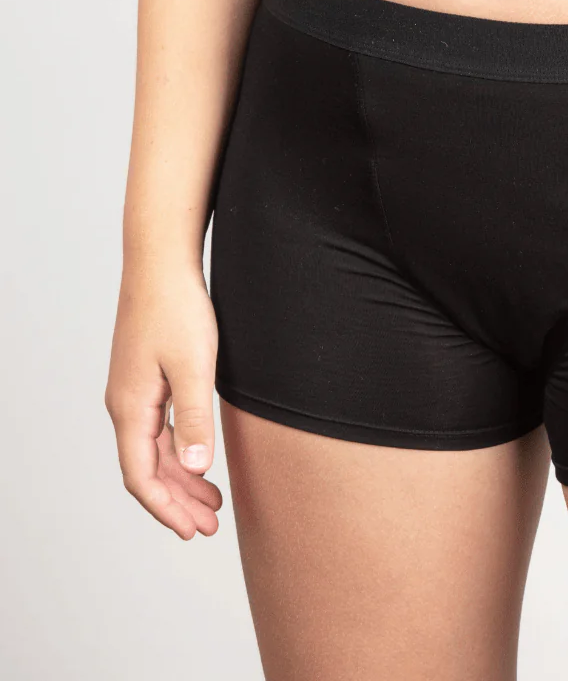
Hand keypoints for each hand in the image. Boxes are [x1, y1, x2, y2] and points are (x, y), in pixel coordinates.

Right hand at [105, 262, 222, 539]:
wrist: (162, 264)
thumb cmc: (177, 309)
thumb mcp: (194, 367)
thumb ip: (195, 419)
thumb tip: (194, 470)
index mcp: (131, 407)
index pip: (141, 476)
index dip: (166, 508)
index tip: (192, 531)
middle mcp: (125, 404)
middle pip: (147, 469)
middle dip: (177, 502)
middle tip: (209, 526)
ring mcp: (134, 391)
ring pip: (153, 450)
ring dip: (181, 479)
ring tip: (212, 502)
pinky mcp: (147, 377)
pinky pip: (159, 429)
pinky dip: (179, 451)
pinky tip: (199, 459)